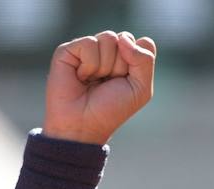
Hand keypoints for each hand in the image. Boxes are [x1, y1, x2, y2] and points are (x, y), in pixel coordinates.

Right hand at [42, 30, 156, 145]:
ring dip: (105, 66)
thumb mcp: (141, 89)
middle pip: (125, 38)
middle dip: (121, 66)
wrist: (84, 124)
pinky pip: (90, 43)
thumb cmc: (112, 109)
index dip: (138, 63)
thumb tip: (123, 38)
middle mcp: (108, 50)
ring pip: (109, 38)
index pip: (144, 43)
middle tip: (107, 83)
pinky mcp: (69, 49)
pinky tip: (80, 77)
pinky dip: (89, 65)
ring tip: (93, 80)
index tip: (127, 82)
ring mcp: (88, 49)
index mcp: (126, 58)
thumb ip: (144, 60)